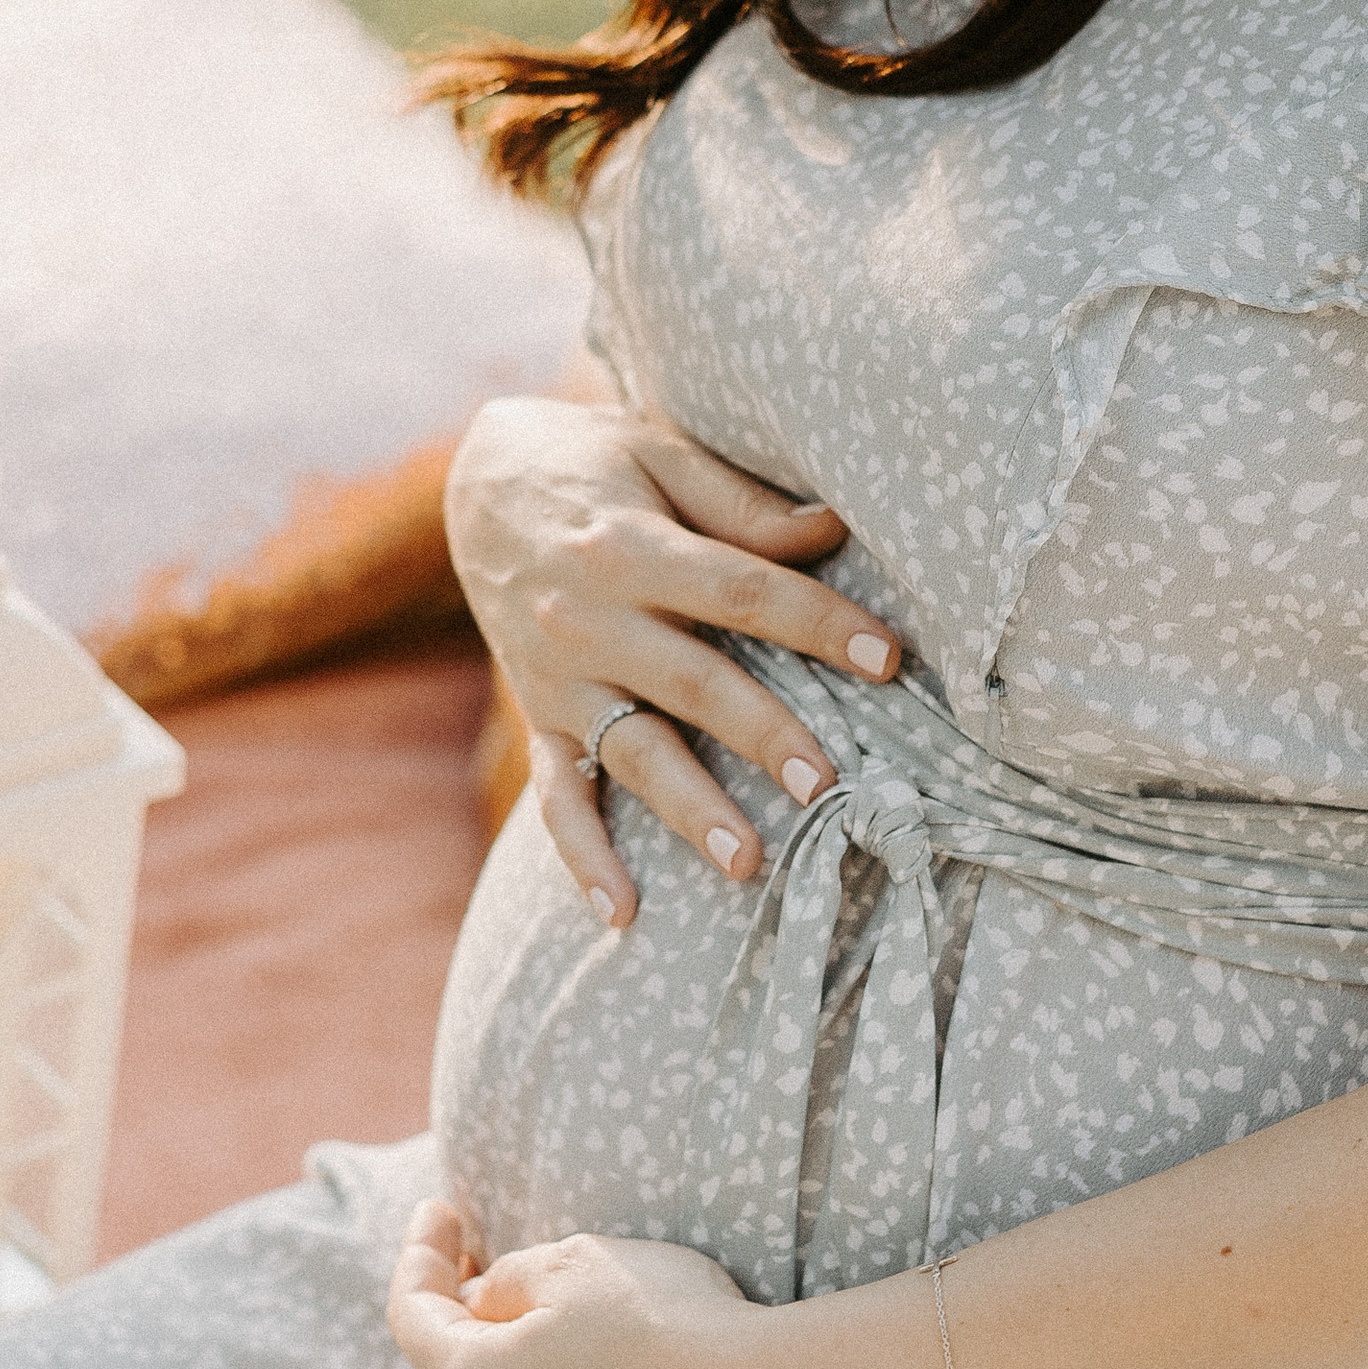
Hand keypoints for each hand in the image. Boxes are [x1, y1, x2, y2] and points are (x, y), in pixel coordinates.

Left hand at [385, 1198, 791, 1368]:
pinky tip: (591, 1363)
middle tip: (470, 1251)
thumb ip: (507, 1279)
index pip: (410, 1316)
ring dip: (498, 1357)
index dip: (419, 1253)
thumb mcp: (574, 1264)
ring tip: (523, 1307)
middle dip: (448, 1308)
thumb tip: (481, 1301)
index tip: (439, 1208)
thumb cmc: (666, 1322)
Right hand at [443, 394, 900, 923]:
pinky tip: (622, 915)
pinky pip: (557, 795)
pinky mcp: (537, 714)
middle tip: (825, 783)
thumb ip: (742, 503)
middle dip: (760, 733)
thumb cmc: (596, 464)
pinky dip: (583, 857)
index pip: (741, 591)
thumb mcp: (661, 453)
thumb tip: (832, 531)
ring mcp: (559, 676)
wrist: (478, 481)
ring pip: (631, 751)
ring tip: (748, 861)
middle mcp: (589, 617)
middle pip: (691, 682)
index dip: (818, 624)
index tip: (889, 658)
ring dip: (688, 808)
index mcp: (631, 545)